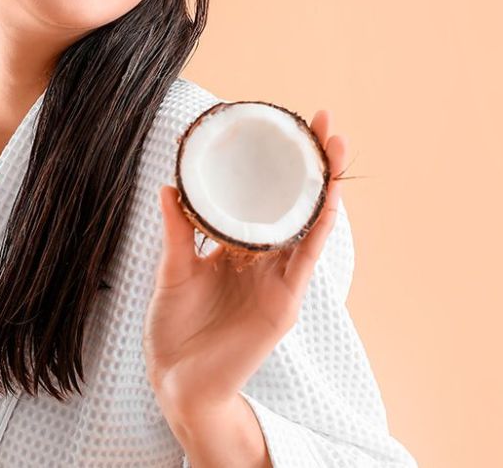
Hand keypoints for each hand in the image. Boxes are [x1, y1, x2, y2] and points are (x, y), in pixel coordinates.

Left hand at [143, 108, 346, 416]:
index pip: (265, 197)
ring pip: (308, 224)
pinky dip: (317, 229)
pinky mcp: (283, 302)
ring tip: (333, 148)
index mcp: (239, 249)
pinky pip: (304, 259)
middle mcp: (264, 259)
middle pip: (295, 202)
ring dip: (324, 186)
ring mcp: (278, 279)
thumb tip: (169, 185)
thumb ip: (178, 231)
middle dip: (312, 163)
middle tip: (322, 121)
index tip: (285, 124)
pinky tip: (327, 201)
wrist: (177, 381)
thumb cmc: (175, 330)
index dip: (278, 164)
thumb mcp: (173, 270)